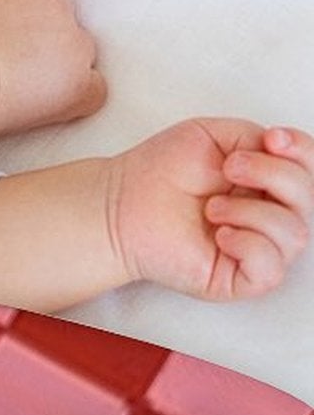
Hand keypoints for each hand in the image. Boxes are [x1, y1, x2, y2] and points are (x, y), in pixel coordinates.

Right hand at [0, 0, 104, 139]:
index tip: (0, 5)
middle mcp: (63, 4)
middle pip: (60, 8)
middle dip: (37, 23)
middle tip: (1, 43)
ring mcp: (75, 47)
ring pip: (77, 46)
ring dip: (56, 56)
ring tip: (18, 74)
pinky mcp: (78, 87)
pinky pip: (93, 87)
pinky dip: (77, 91)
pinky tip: (51, 96)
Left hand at [107, 120, 313, 300]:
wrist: (119, 203)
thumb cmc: (159, 172)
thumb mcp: (212, 136)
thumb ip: (255, 137)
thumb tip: (282, 150)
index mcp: (268, 183)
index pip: (311, 170)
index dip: (303, 152)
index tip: (272, 139)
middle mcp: (269, 216)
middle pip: (310, 199)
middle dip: (273, 175)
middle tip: (229, 168)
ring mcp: (257, 248)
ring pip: (295, 234)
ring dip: (251, 212)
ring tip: (211, 207)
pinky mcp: (239, 278)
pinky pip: (271, 269)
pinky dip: (249, 245)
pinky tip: (220, 234)